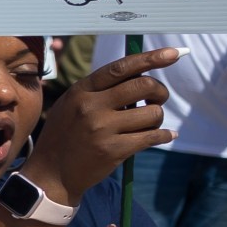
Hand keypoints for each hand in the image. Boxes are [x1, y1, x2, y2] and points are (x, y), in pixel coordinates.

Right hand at [24, 46, 179, 202]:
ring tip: (147, 124)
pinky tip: (165, 136)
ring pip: (153, 113)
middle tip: (158, 99)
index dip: (150, 58)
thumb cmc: (65, 135)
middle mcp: (91, 107)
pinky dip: (164, 135)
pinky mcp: (113, 150)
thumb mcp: (71, 105)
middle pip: (144, 86)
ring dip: (157, 118)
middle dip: (160, 91)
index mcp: (81, 91)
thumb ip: (98, 90)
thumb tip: (140, 73)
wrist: (51, 173)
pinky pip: (153, 136)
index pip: (121, 68)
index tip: (174, 53)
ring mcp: (102, 129)